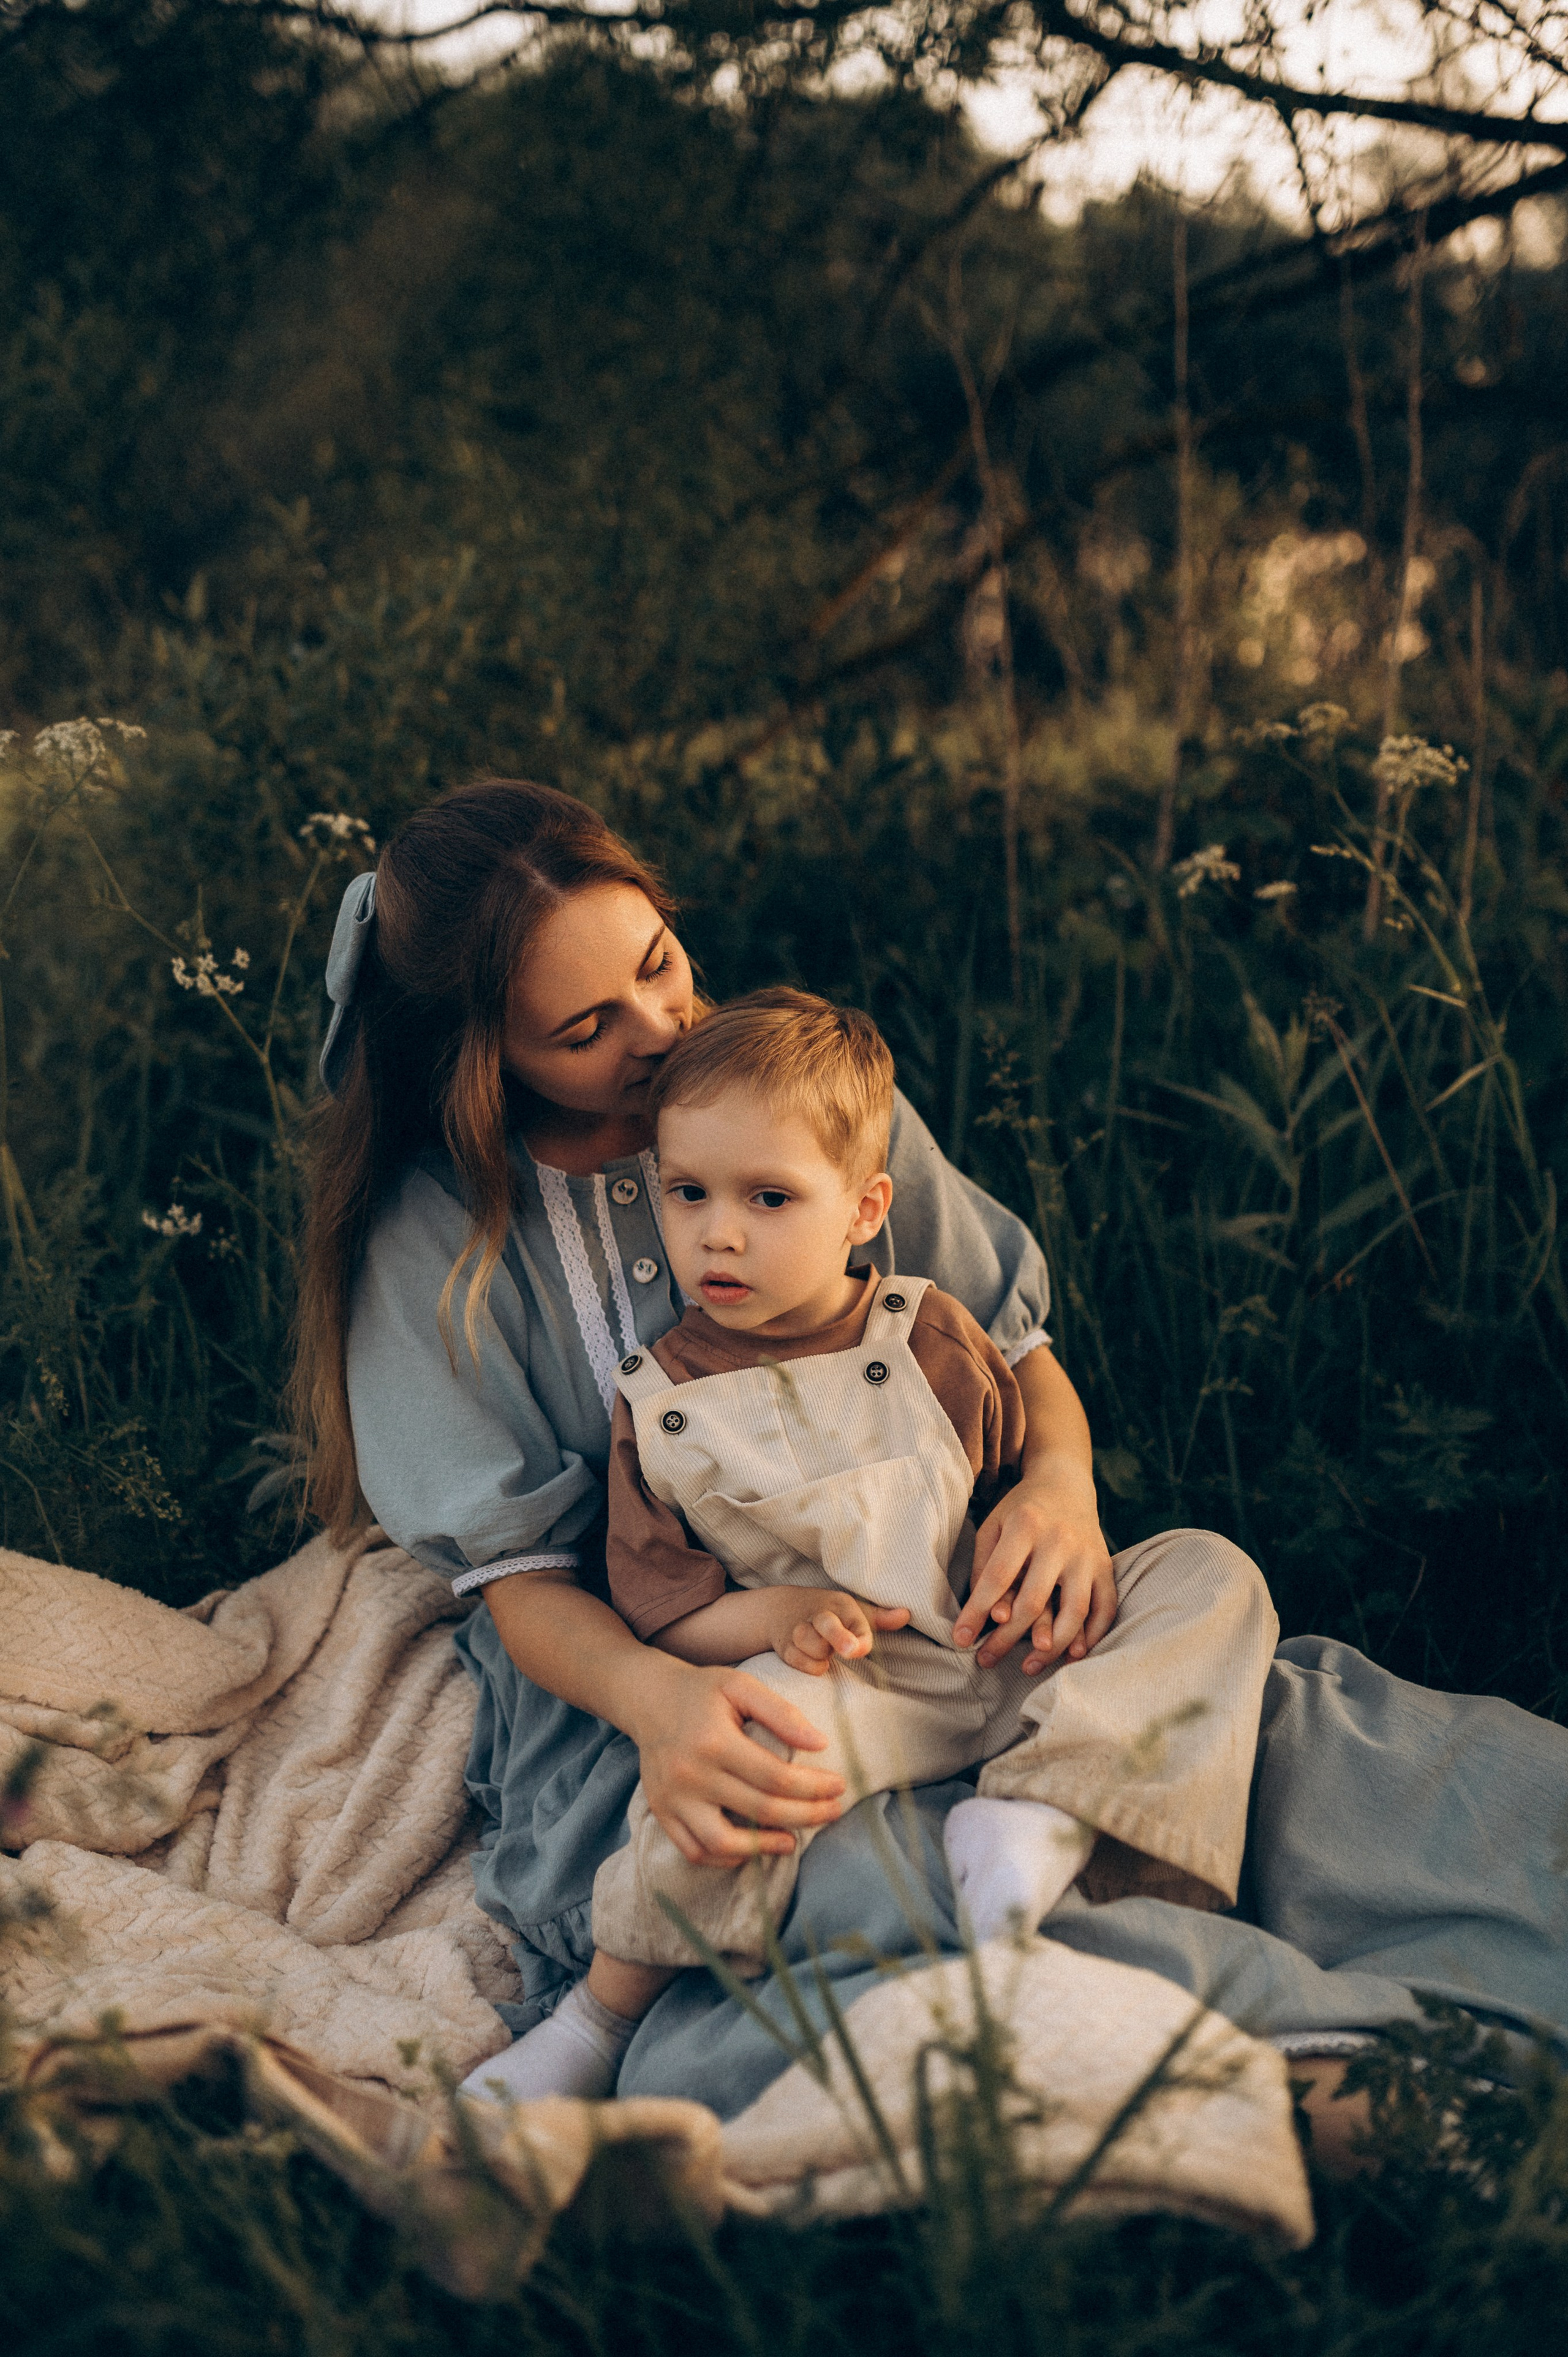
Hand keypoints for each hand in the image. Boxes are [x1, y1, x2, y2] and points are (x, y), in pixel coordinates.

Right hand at [627, 1653, 848, 1867]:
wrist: (649, 1698)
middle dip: (806, 1815)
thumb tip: (820, 1744)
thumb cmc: (702, 1691)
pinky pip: (695, 1850)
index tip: (840, 1786)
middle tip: (834, 1811)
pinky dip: (726, 1856)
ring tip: (793, 1841)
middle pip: (759, 1809)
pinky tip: (753, 1846)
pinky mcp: (661, 1813)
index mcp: (713, 1741)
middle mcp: (690, 1775)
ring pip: (723, 1841)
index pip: (775, 1777)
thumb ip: (780, 1712)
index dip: (814, 1787)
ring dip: (765, 1847)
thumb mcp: (741, 1686)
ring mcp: (672, 1799)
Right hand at [771, 1589, 910, 1675]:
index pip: (854, 1620)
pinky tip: (810, 1656)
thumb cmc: (826, 1613)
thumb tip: (906, 1615)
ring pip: (815, 1650)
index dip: (859, 1638)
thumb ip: (880, 1617)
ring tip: (822, 1648)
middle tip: (850, 1649)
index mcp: (840, 1605)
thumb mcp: (852, 1611)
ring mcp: (799, 1630)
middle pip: (828, 1626)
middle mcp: (820, 1614)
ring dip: (822, 1655)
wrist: (778, 1608)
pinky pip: (802, 1663)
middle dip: (839, 1637)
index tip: (859, 1648)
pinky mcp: (785, 1647)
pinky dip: (809, 1665)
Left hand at [952, 1483, 1117, 1673]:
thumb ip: (984, 1566)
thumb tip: (986, 1615)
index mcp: (1026, 1526)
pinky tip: (1072, 1655)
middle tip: (986, 1661)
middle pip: (1034, 1601)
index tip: (960, 1640)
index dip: (977, 1612)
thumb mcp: (993, 1527)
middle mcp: (1060, 1540)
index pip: (998, 1577)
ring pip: (1074, 1611)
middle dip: (1007, 1637)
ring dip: (1051, 1646)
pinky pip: (1105, 1608)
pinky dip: (1092, 1635)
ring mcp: (1087, 1556)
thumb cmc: (1020, 1511)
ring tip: (1029, 1667)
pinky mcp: (1106, 1567)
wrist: (1065, 1485)